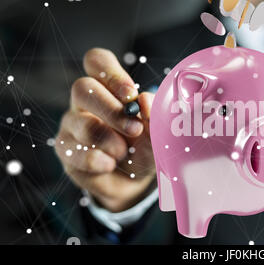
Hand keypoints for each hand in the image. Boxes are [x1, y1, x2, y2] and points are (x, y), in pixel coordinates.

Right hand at [55, 48, 155, 211]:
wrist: (132, 180)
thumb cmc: (142, 146)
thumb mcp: (155, 131)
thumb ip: (153, 115)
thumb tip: (145, 99)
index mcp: (107, 87)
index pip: (97, 61)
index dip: (111, 73)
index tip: (131, 95)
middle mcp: (84, 102)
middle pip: (82, 88)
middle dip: (112, 110)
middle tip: (134, 128)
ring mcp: (71, 125)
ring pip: (82, 123)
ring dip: (109, 140)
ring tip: (124, 152)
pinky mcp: (65, 151)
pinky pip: (76, 153)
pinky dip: (99, 161)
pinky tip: (110, 165)